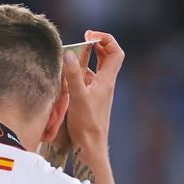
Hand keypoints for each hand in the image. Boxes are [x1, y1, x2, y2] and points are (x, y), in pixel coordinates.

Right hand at [63, 30, 124, 150]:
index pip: (115, 52)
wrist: (91, 147)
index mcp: (107, 81)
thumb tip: (67, 53)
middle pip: (108, 58)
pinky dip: (81, 74)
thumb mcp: (78, 97)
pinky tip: (70, 77)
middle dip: (98, 45)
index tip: (90, 36)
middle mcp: (105, 85)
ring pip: (97, 70)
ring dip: (89, 59)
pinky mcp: (91, 102)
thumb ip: (73, 75)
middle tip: (85, 39)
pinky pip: (89, 82)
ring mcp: (99, 94)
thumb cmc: (87, 125)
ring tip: (75, 55)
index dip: (106, 39)